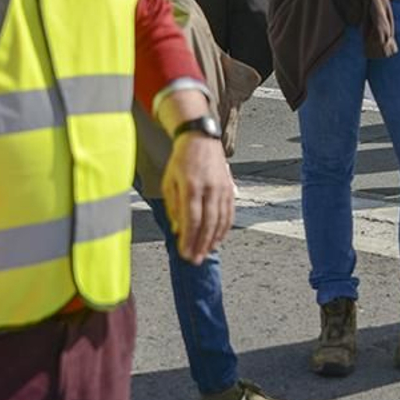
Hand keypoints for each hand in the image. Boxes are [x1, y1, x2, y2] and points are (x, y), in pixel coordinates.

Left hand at [160, 133, 234, 264]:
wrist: (201, 139)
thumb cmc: (181, 161)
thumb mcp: (169, 182)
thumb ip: (173, 207)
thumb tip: (178, 230)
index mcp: (191, 186)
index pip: (192, 219)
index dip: (189, 239)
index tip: (185, 253)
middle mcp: (209, 188)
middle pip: (208, 224)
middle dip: (201, 245)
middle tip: (195, 260)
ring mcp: (222, 189)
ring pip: (221, 221)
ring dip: (213, 241)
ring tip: (205, 254)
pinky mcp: (230, 189)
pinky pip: (229, 214)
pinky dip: (224, 230)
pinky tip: (218, 239)